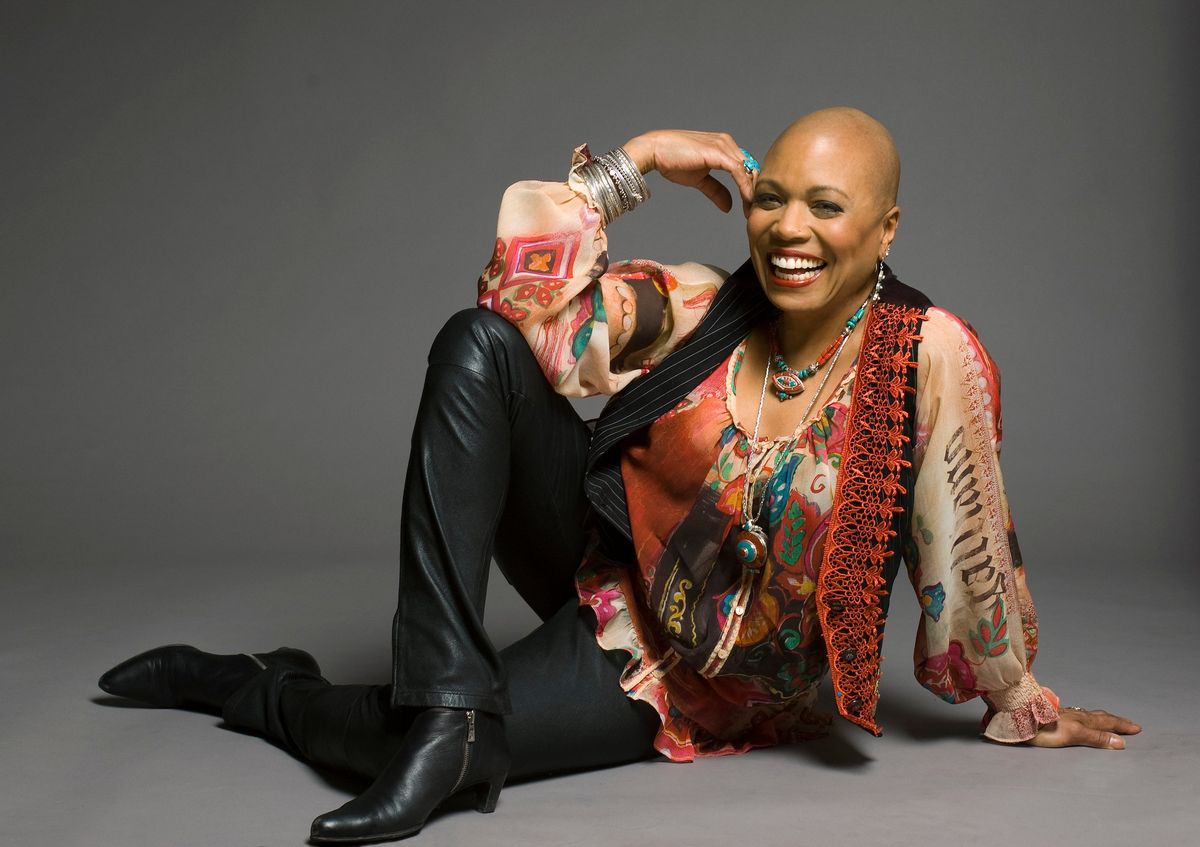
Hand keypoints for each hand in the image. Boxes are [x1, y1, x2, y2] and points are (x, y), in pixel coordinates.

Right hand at [622, 130, 754, 213]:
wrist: (655, 150)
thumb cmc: (673, 160)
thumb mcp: (699, 180)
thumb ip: (716, 191)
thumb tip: (729, 206)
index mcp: (724, 146)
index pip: (746, 167)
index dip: (750, 186)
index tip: (749, 206)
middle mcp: (727, 143)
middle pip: (751, 168)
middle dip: (754, 191)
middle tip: (753, 211)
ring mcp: (724, 146)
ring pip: (748, 170)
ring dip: (751, 191)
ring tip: (751, 210)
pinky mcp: (718, 153)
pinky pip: (739, 171)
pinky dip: (745, 187)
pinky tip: (747, 201)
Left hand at [1026, 706, 1141, 748]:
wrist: (1018, 716)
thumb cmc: (1044, 729)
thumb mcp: (1074, 735)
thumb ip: (1096, 738)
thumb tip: (1121, 742)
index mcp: (1083, 720)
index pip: (1108, 723)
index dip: (1122, 726)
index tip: (1137, 728)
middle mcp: (1076, 715)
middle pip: (1100, 717)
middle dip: (1116, 721)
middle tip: (1130, 723)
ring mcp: (1064, 714)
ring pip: (1089, 715)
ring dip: (1102, 718)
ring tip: (1109, 719)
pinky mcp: (1053, 715)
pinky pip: (1076, 715)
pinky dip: (1086, 717)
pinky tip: (1080, 717)